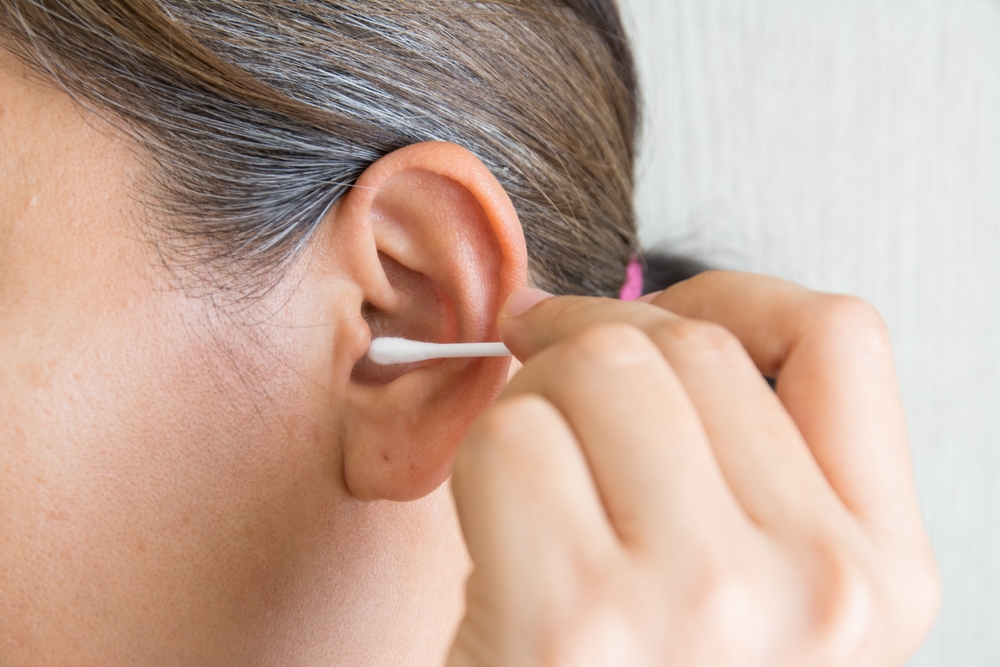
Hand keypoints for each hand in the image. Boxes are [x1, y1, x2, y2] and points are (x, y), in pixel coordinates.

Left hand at [447, 271, 939, 665]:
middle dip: (593, 342)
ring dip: (532, 394)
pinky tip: (491, 522)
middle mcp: (817, 591)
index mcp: (882, 575)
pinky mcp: (574, 622)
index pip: (839, 338)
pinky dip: (478, 457)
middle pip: (687, 343)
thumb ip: (739, 460)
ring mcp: (703, 605)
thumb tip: (632, 308)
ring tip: (526, 464)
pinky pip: (512, 436)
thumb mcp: (752, 596)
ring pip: (595, 367)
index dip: (727, 297)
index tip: (650, 317)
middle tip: (547, 383)